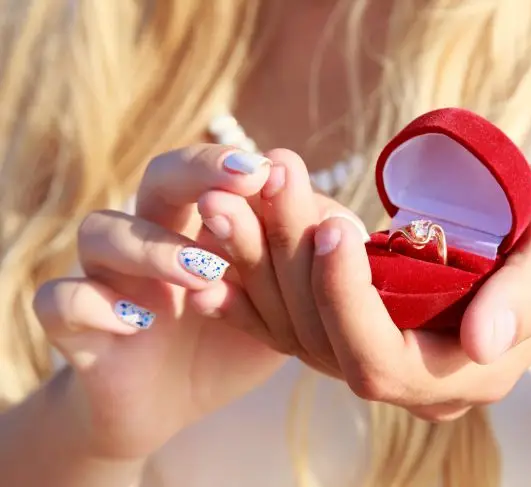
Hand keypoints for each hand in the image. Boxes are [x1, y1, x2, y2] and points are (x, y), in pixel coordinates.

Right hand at [32, 145, 285, 459]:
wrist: (170, 402)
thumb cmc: (230, 342)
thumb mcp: (280, 306)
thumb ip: (302, 267)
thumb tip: (342, 226)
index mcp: (202, 224)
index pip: (216, 175)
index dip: (240, 169)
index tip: (276, 170)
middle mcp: (151, 236)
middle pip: (158, 177)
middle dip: (197, 171)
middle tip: (242, 182)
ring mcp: (108, 277)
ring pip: (101, 231)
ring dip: (153, 246)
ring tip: (204, 272)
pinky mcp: (76, 327)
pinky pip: (60, 301)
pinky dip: (90, 304)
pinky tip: (135, 322)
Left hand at [209, 153, 530, 419]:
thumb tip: (484, 343)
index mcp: (469, 371)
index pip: (384, 360)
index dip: (349, 301)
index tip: (333, 226)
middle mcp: (416, 379)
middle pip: (326, 345)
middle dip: (289, 270)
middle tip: (263, 191)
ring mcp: (384, 356)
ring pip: (299, 333)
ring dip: (260, 270)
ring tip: (230, 203)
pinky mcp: (361, 330)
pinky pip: (294, 324)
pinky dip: (253, 293)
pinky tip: (216, 260)